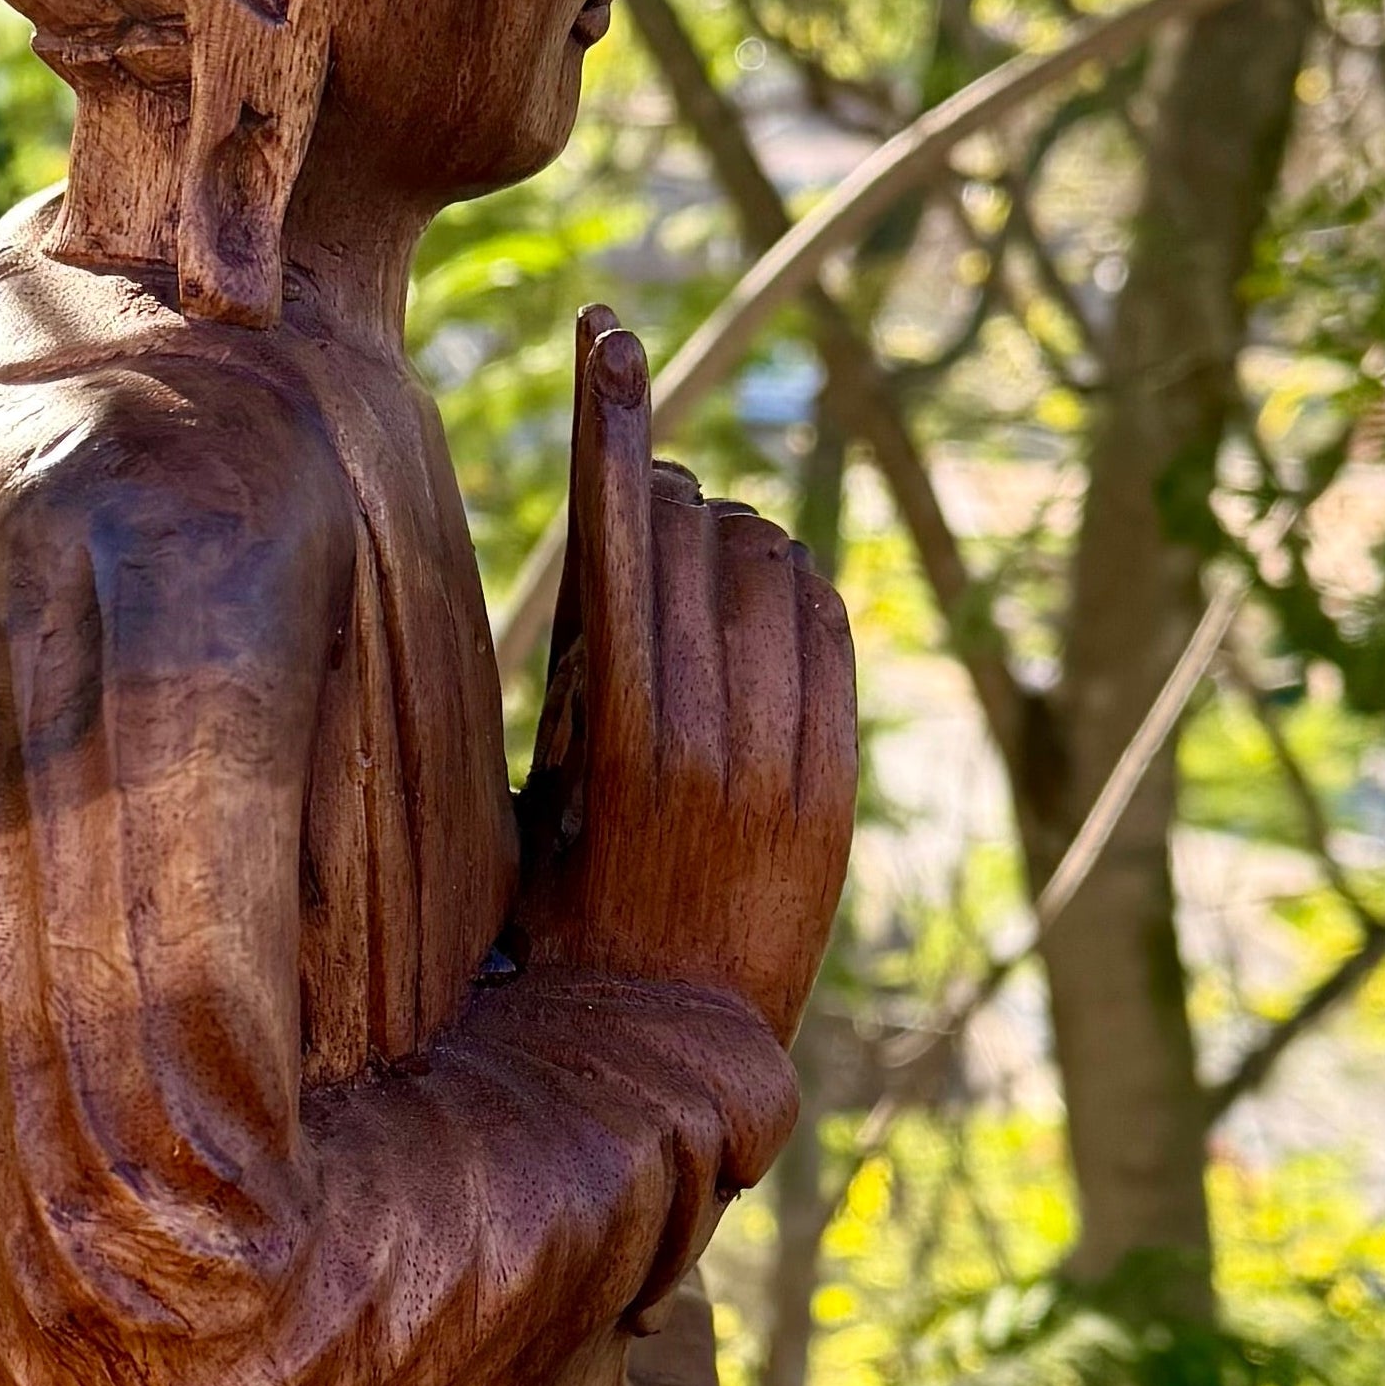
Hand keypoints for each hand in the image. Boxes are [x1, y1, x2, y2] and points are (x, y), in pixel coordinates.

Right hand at [512, 307, 855, 1044]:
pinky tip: (757, 600)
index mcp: (624, 740)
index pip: (626, 535)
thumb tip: (620, 545)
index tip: (608, 330)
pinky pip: (828, 631)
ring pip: (773, 570)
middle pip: (699, 534)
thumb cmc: (562, 923)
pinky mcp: (839, 784)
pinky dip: (789, 593)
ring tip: (693, 564)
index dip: (615, 420)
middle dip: (660, 493)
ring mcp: (791, 762)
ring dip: (729, 539)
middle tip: (635, 491)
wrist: (668, 1055)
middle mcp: (717, 740)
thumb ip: (579, 674)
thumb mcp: (545, 795)